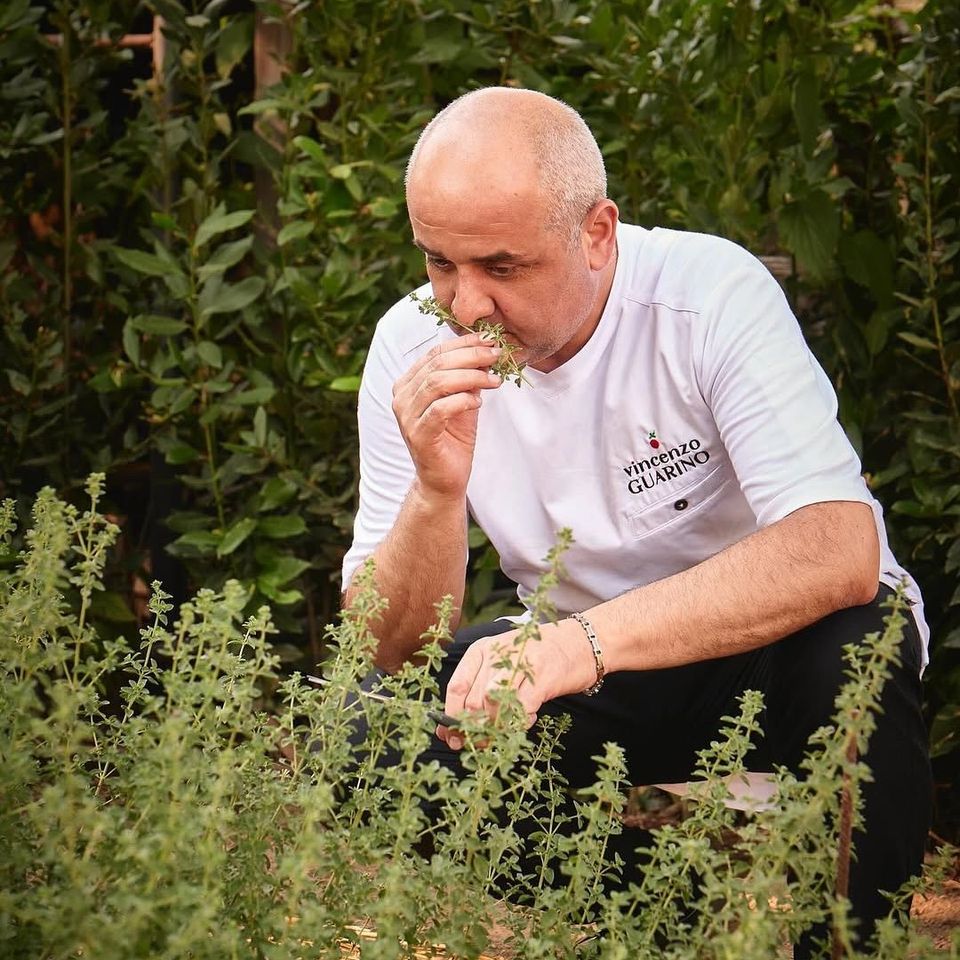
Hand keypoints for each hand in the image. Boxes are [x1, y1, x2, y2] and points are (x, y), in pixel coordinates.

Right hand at [391, 334, 503, 499]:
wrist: (444, 479)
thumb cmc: (453, 438)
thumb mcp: (463, 401)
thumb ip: (468, 378)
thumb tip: (486, 351)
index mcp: (408, 384)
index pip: (434, 354)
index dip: (463, 343)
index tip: (489, 340)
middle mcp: (402, 397)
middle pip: (437, 365)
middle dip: (471, 356)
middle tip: (496, 355)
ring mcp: (407, 417)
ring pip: (437, 383)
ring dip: (471, 377)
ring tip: (494, 380)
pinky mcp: (418, 435)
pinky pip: (440, 409)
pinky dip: (462, 401)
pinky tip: (479, 402)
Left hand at [437, 621, 599, 749]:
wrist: (583, 643)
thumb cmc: (539, 657)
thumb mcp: (503, 664)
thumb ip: (478, 690)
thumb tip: (451, 730)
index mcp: (482, 650)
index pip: (456, 688)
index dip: (451, 719)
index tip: (453, 738)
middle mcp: (498, 655)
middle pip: (473, 702)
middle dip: (473, 731)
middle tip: (481, 745)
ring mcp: (520, 665)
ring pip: (493, 707)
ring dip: (495, 729)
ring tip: (504, 732)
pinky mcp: (542, 679)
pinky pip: (520, 711)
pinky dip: (519, 724)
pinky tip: (527, 719)